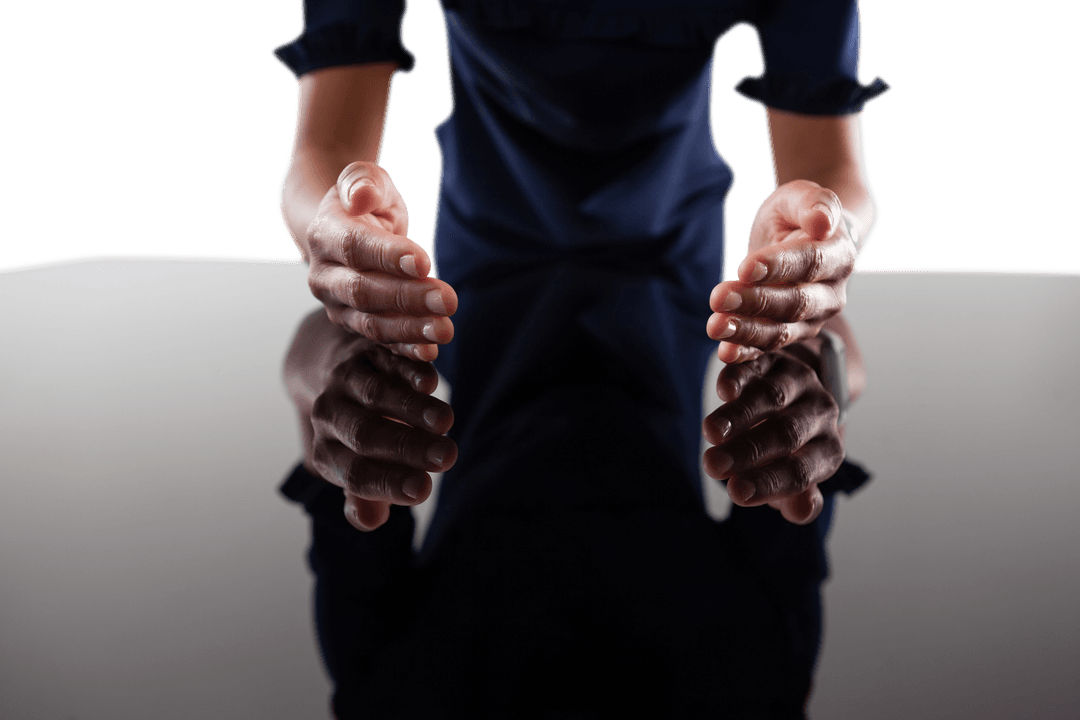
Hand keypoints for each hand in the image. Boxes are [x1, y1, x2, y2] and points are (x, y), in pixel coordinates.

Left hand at [286, 311, 457, 530]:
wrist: (327, 368)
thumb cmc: (356, 433)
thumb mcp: (356, 465)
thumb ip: (365, 496)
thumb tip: (368, 521)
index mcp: (326, 452)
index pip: (355, 473)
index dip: (388, 483)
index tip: (424, 490)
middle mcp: (329, 415)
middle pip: (365, 434)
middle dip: (408, 447)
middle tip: (448, 457)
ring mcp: (346, 378)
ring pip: (375, 393)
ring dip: (412, 407)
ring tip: (447, 421)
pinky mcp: (366, 349)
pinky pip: (385, 358)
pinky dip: (406, 369)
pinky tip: (429, 381)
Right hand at [305, 161, 457, 360]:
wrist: (346, 228)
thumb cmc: (365, 201)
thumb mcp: (367, 180)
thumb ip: (363, 181)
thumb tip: (361, 195)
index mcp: (325, 233)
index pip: (355, 247)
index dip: (388, 256)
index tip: (425, 262)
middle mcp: (324, 274)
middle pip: (364, 290)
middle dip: (408, 297)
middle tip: (449, 300)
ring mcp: (336, 304)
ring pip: (371, 322)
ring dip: (410, 328)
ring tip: (446, 329)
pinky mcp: (354, 324)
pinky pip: (380, 341)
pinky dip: (405, 349)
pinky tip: (431, 351)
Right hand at [702, 341, 843, 524]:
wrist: (799, 395)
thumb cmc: (790, 451)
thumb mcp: (795, 477)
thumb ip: (797, 499)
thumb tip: (802, 512)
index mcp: (828, 450)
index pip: (801, 471)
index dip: (769, 482)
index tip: (736, 493)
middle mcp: (820, 413)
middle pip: (787, 433)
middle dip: (748, 450)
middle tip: (713, 465)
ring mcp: (798, 381)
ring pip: (771, 396)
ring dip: (739, 415)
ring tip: (710, 433)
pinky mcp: (773, 358)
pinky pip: (757, 365)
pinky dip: (740, 376)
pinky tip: (724, 390)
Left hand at [707, 180, 857, 363]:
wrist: (806, 234)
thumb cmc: (802, 214)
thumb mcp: (804, 197)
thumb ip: (816, 205)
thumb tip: (824, 222)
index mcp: (839, 256)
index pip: (810, 263)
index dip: (778, 267)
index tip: (744, 268)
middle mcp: (831, 293)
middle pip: (794, 303)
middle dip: (755, 302)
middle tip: (718, 297)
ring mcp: (813, 318)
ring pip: (781, 330)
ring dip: (746, 331)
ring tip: (715, 326)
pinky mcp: (790, 332)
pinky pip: (768, 347)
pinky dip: (746, 352)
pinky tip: (724, 352)